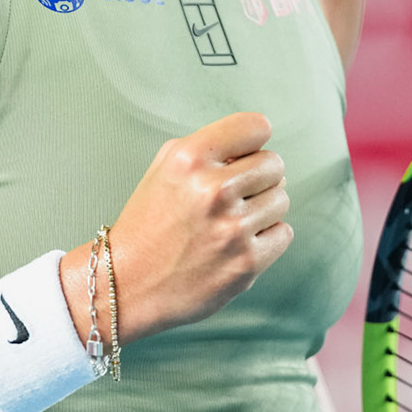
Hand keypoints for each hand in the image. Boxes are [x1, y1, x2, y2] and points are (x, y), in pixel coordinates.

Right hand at [108, 112, 292, 339]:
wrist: (127, 284)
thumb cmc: (149, 223)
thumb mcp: (165, 167)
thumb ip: (210, 146)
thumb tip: (258, 148)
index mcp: (190, 158)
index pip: (256, 127)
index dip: (252, 141)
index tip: (244, 154)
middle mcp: (212, 189)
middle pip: (274, 165)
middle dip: (258, 177)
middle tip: (234, 194)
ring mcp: (232, 228)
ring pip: (281, 199)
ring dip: (262, 209)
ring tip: (230, 221)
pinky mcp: (246, 263)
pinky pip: (283, 233)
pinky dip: (266, 238)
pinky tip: (237, 243)